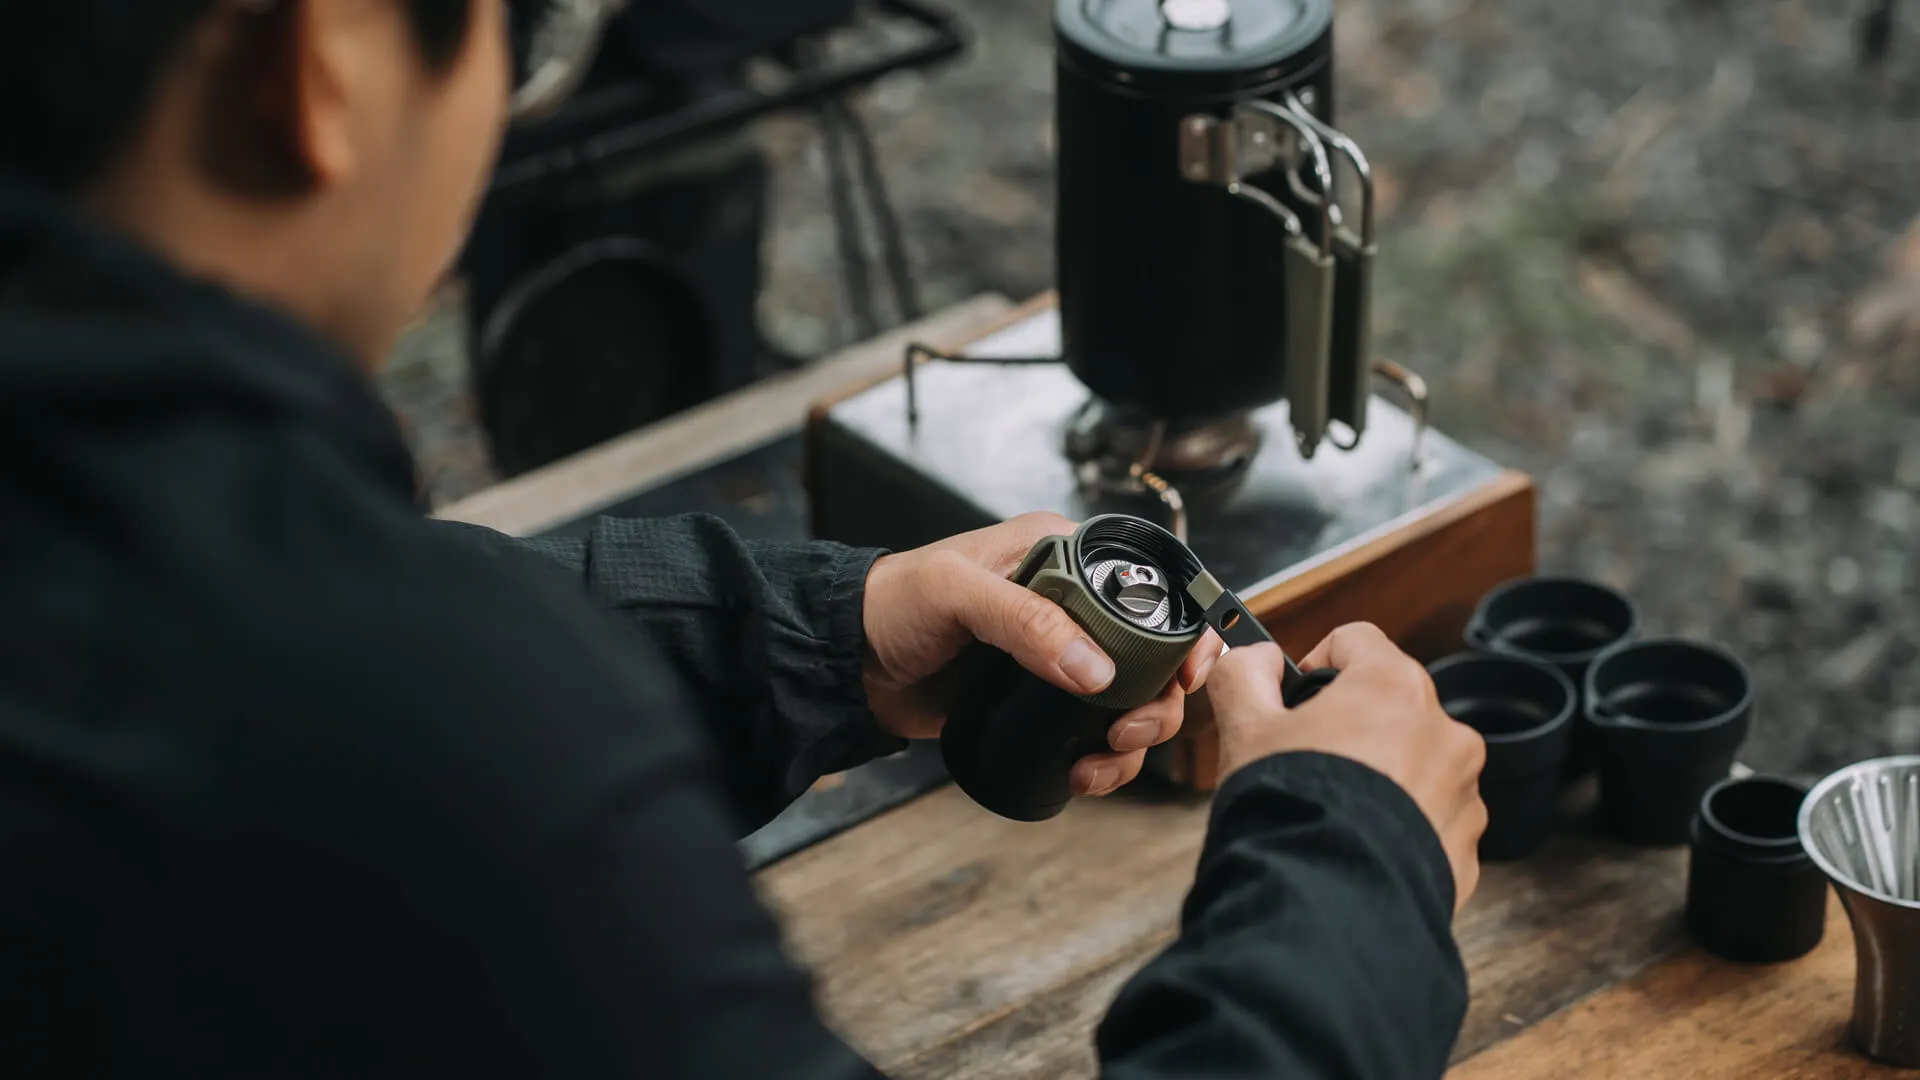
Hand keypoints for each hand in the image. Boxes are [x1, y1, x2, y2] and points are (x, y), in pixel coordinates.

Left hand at [862, 512, 1222, 797]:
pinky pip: (1097, 734)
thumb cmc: (892, 604)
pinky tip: (1082, 773)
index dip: (1185, 629)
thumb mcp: (955, 593)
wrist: (849, 664)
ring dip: (1135, 739)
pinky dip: (1104, 761)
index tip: (1189, 672)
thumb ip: (1024, 622)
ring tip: (1100, 762)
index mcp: (1066, 555)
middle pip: (1156, 656)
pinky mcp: (1044, 704)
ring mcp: (1062, 658)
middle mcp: (1075, 605)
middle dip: (1159, 701)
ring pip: (1135, 702)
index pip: (1152, 585)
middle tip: (1129, 731)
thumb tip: (1095, 671)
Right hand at [1206, 623, 1487, 911]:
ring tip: (1333, 814)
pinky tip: (1357, 846)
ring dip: (1380, 777)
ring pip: (1414, 764)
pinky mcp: (1465, 847)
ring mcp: (1464, 793)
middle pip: (1389, 705)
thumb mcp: (1244, 728)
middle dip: (1349, 727)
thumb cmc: (1289, 810)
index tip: (1292, 704)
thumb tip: (1253, 656)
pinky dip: (1398, 826)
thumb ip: (1243, 674)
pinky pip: (1429, 820)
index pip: (1354, 641)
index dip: (1313, 665)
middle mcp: (1444, 733)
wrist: (1324, 905)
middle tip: (1305, 765)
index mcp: (1394, 688)